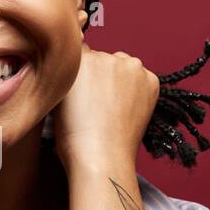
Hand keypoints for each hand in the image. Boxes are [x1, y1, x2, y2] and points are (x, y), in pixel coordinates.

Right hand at [51, 46, 160, 171]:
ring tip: (112, 107)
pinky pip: (141, 78)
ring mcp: (130, 66)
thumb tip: (83, 68)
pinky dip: (137, 89)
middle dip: (102, 75)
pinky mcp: (150, 79)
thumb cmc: (74, 135)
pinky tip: (126, 109)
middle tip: (98, 102)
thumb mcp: (59, 96)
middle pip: (105, 58)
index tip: (83, 89)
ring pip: (124, 66)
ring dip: (120, 79)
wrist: (100, 157)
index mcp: (78, 58)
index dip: (82, 73)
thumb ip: (69, 75)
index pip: (81, 52)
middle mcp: (105, 55)